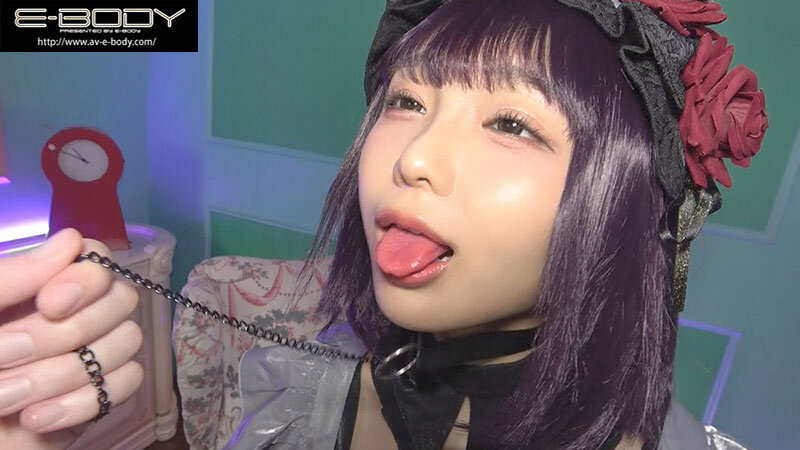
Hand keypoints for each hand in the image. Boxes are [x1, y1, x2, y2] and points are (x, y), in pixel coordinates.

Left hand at [0, 228, 143, 447]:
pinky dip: (79, 403)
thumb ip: (10, 278)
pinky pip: (126, 385)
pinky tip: (34, 418)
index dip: (87, 277)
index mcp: (37, 289)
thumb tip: (71, 240)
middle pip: (122, 299)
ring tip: (5, 398)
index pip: (97, 259)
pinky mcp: (98, 398)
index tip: (48, 304)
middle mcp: (72, 316)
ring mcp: (89, 357)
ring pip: (126, 342)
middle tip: (5, 355)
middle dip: (63, 333)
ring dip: (59, 375)